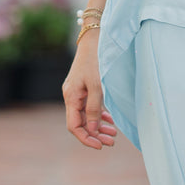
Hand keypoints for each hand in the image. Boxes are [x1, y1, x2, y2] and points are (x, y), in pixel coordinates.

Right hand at [63, 35, 117, 149]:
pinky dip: (100, 115)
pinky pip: (91, 107)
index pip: (74, 126)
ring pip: (87, 116)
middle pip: (81, 123)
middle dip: (95, 135)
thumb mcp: (97, 85)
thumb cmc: (96, 60)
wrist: (95, 39)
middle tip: (111, 142)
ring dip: (99, 127)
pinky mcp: (85, 88)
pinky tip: (110, 121)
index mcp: (71, 97)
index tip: (100, 146)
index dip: (86, 138)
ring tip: (113, 135)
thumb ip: (95, 108)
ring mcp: (78, 92)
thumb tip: (93, 130)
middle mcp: (72, 96)